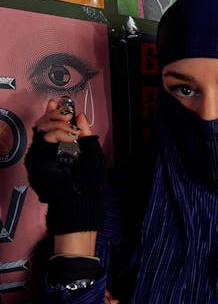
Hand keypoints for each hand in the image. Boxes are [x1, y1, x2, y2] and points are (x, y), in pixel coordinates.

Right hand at [25, 99, 105, 234]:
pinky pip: (43, 137)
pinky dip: (57, 131)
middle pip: (45, 123)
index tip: (60, 103)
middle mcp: (52, 149)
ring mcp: (43, 154)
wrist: (82, 200)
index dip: (56, 113)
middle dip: (57, 114)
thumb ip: (86, 134)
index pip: (56, 126)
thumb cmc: (91, 182)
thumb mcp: (94, 154)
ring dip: (58, 121)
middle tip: (67, 114)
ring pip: (42, 127)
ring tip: (70, 127)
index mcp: (65, 148)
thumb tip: (79, 115)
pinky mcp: (37, 158)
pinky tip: (67, 134)